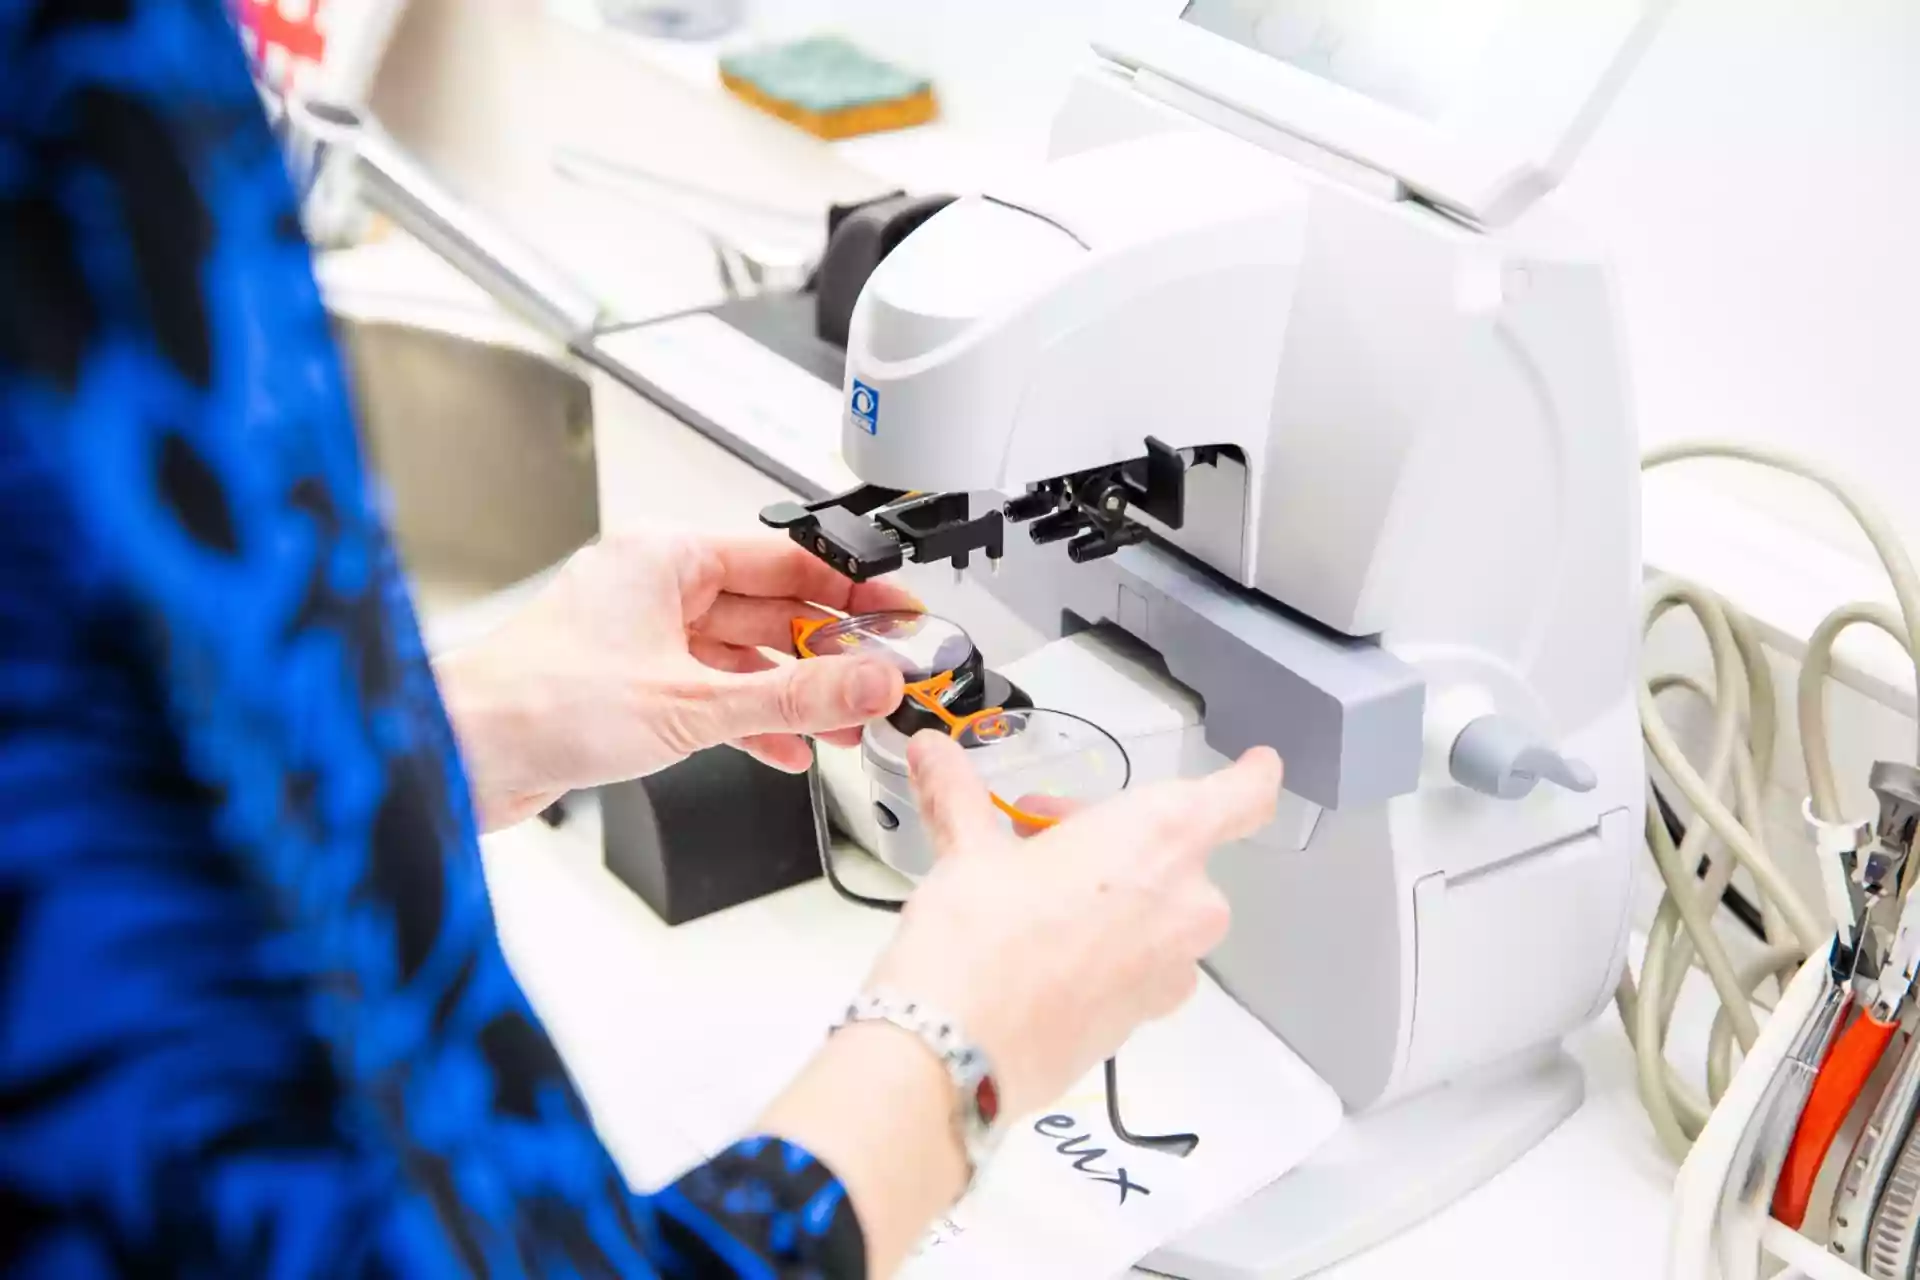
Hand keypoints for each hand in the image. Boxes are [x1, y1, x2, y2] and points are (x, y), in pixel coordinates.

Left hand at [434, 528, 915, 828]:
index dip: (849, 592)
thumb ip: (795, 697)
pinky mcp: (631, 687)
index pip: (784, 563)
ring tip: (846, 725)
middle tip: (881, 679)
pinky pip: (712, 694)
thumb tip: (869, 681)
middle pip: (768, 611)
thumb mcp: (693, 704)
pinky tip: (786, 751)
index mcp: (665, 557)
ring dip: (793, 694)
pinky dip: (750, 721)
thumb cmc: (539, 703)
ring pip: (742, 658)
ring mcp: (642, 638)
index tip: (897, 616)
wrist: (463, 755)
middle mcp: (654, 588)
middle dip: (828, 653)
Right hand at [866, 732, 1282, 1120]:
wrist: (958, 1051)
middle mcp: (1186, 902)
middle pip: (1174, 852)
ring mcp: (1172, 969)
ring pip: (1157, 910)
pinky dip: (1104, 946)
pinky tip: (1039, 953)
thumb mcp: (968, 850)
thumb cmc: (979, 931)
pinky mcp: (1144, 1019)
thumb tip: (930, 751)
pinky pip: (1138, 962)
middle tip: (1037, 836)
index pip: (1242, 797)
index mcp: (1161, 837)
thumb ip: (958, 796)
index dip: (1250, 777)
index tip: (1255, 764)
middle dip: (1112, 838)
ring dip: (1112, 894)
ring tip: (1032, 898)